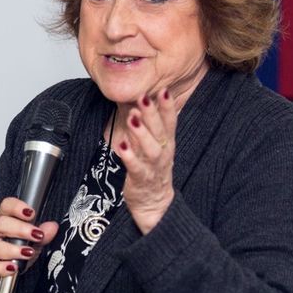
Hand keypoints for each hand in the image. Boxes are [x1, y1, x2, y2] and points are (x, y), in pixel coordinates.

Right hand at [0, 197, 58, 292]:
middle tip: (37, 235)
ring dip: (13, 250)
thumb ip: (42, 234)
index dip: (17, 207)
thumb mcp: (32, 240)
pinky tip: (13, 268)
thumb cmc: (14, 249)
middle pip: (1, 224)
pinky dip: (2, 267)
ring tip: (28, 253)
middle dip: (21, 229)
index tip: (31, 213)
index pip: (6, 206)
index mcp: (2, 218)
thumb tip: (52, 227)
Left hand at [117, 88, 176, 234]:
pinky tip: (122, 145)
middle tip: (144, 97)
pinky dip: (129, 156)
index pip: (170, 122)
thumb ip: (149, 126)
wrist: (154, 203)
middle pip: (159, 131)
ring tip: (133, 117)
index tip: (164, 89)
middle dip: (152, 114)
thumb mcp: (155, 145)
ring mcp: (153, 167)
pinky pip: (136, 167)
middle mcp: (163, 153)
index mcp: (167, 143)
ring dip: (141, 132)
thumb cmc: (152, 169)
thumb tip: (139, 104)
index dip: (167, 106)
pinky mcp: (141, 179)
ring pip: (150, 148)